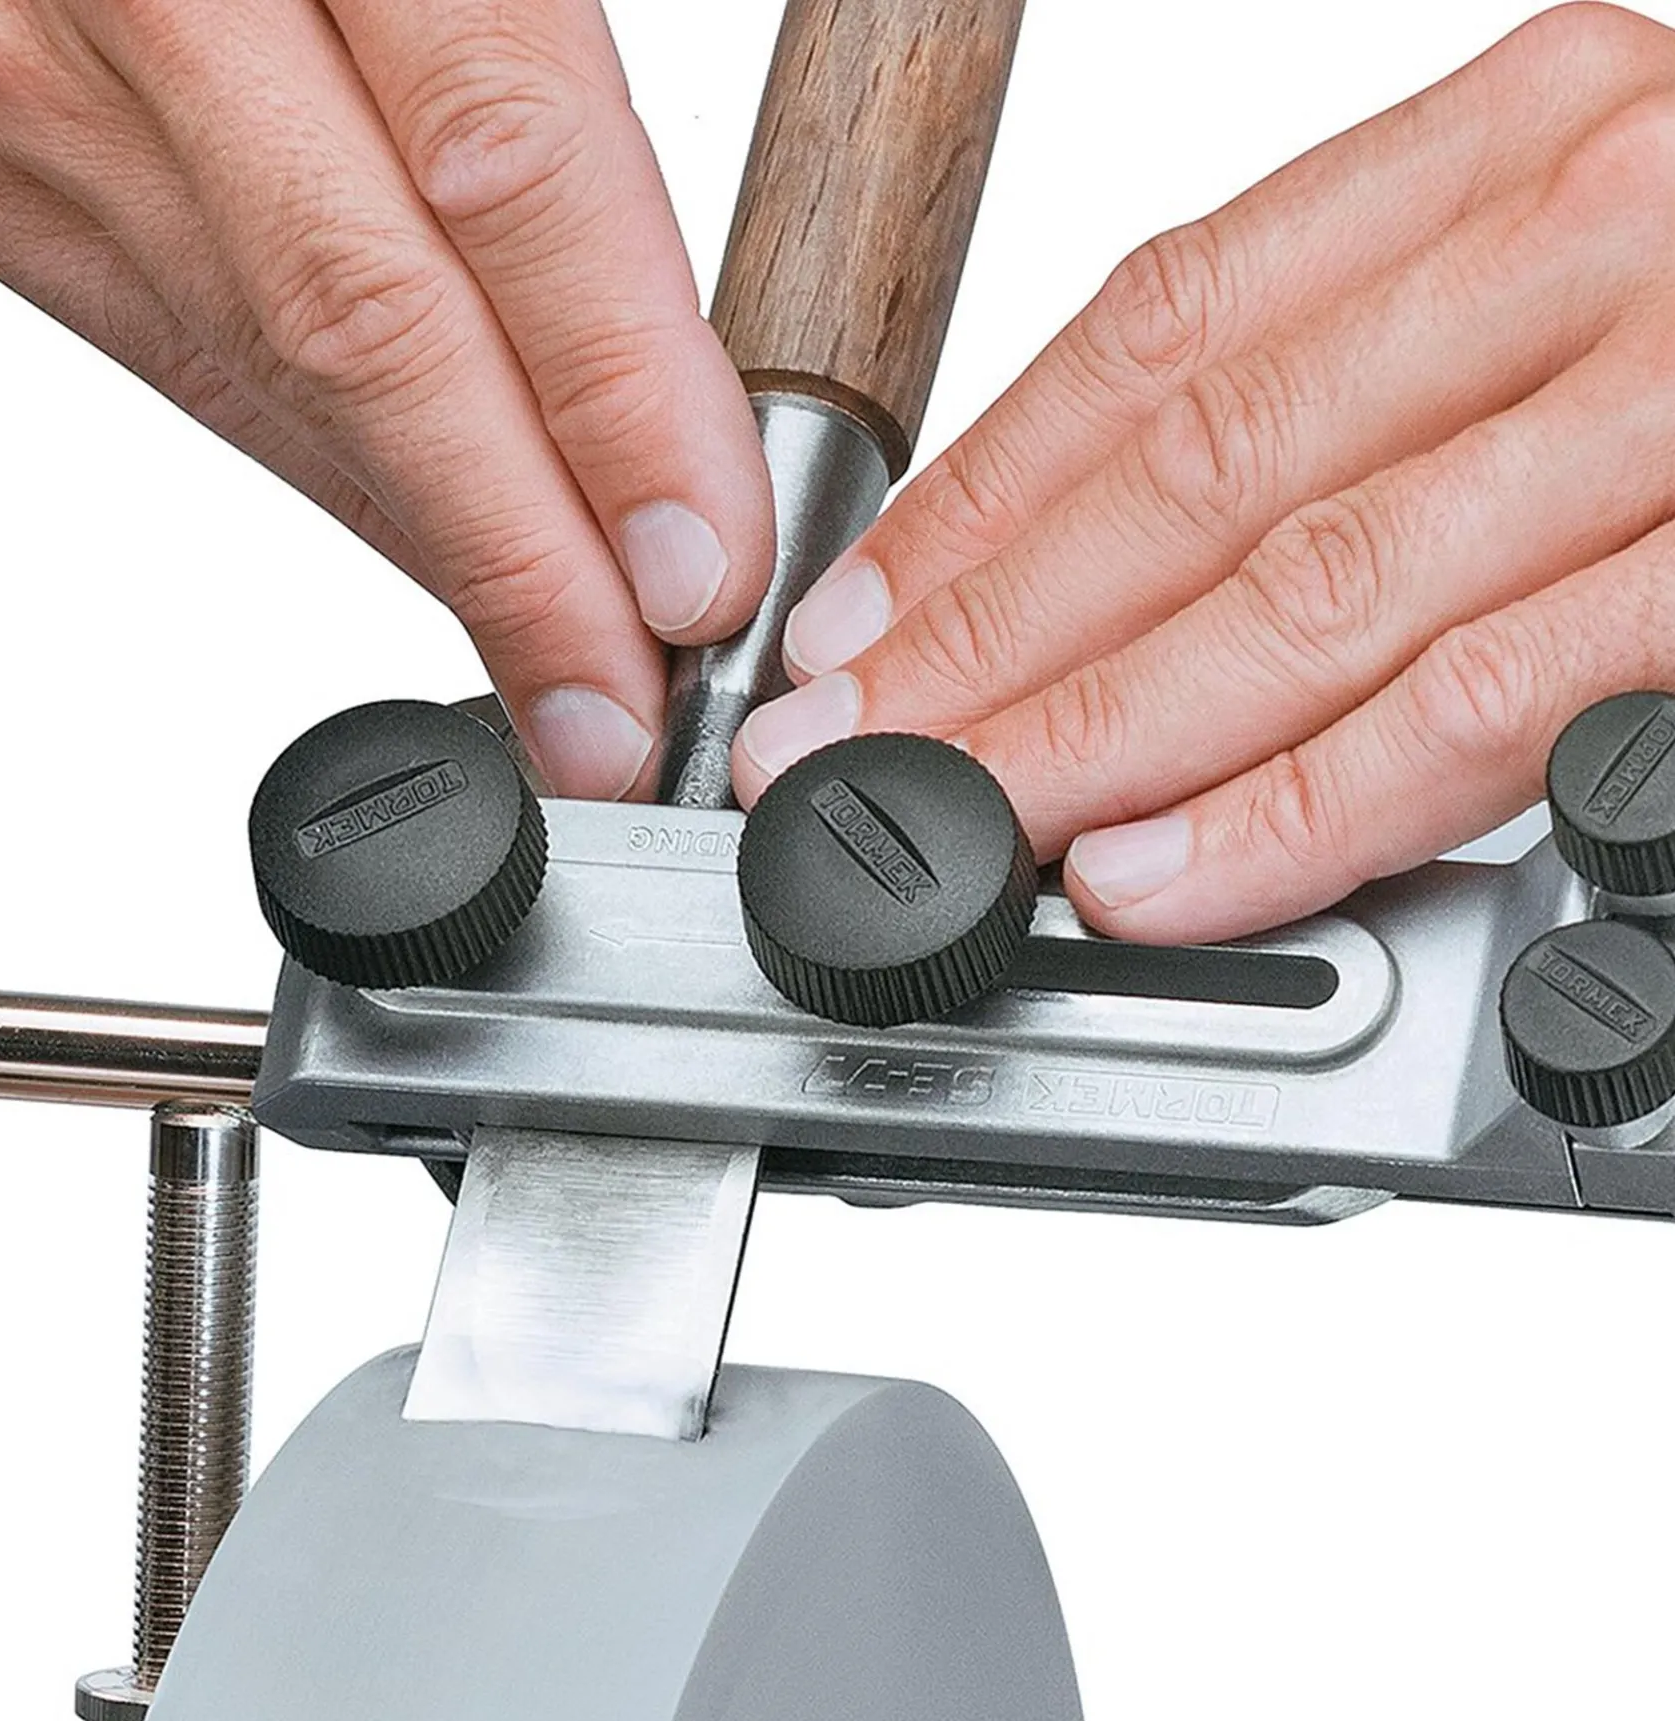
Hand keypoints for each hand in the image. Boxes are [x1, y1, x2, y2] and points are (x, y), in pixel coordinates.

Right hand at [0, 0, 773, 796]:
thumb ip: (528, 52)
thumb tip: (650, 327)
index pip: (503, 169)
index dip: (614, 398)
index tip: (698, 569)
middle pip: (369, 332)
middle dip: (518, 556)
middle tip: (621, 714)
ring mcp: (3, 72)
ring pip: (264, 376)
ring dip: (424, 536)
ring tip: (549, 660)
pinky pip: (171, 349)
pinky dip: (313, 458)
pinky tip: (410, 527)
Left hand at [731, 3, 1674, 939]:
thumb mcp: (1598, 238)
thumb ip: (1400, 357)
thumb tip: (1163, 529)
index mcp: (1535, 136)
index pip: (1167, 329)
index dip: (984, 494)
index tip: (860, 615)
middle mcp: (1602, 234)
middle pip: (1199, 473)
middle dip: (986, 640)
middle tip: (836, 756)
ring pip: (1310, 593)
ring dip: (1092, 738)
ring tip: (950, 825)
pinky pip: (1493, 697)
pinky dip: (1307, 801)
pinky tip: (1160, 870)